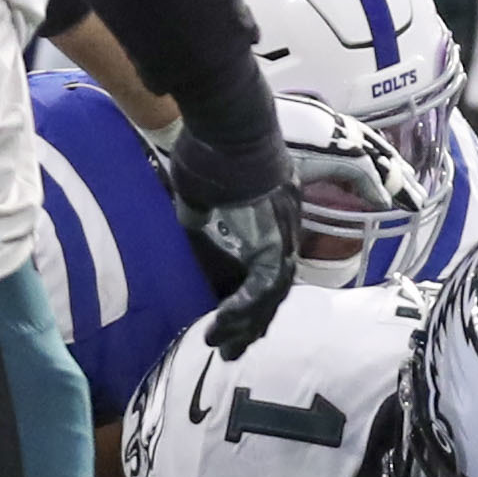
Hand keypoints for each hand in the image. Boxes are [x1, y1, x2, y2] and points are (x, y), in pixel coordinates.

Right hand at [168, 129, 297, 359]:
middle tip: (231, 351)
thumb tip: (192, 224)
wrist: (228, 125)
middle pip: (277, 288)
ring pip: (272, 294)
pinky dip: (242, 309)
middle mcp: (285, 226)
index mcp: (273, 213)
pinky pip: (262, 287)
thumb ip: (201, 213)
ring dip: (244, 323)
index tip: (236, 324)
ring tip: (217, 344)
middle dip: (254, 324)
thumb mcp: (201, 190)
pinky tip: (218, 326)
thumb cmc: (211, 147)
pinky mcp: (272, 239)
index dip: (255, 301)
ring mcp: (282, 232)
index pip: (270, 268)